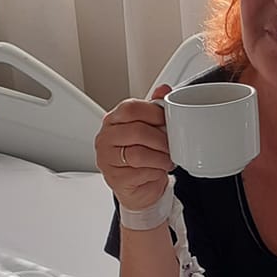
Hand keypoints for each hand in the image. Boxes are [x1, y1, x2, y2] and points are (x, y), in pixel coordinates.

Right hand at [94, 84, 173, 210]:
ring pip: (138, 154)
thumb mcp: (149, 129)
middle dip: (160, 139)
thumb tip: (164, 89)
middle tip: (170, 146)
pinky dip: (155, 172)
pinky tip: (158, 171)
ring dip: (160, 158)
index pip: (130, 108)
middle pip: (136, 131)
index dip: (153, 114)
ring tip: (167, 160)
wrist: (139, 187)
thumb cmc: (142, 156)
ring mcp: (107, 159)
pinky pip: (140, 173)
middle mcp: (106, 138)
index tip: (167, 121)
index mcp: (113, 120)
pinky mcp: (115, 179)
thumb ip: (155, 109)